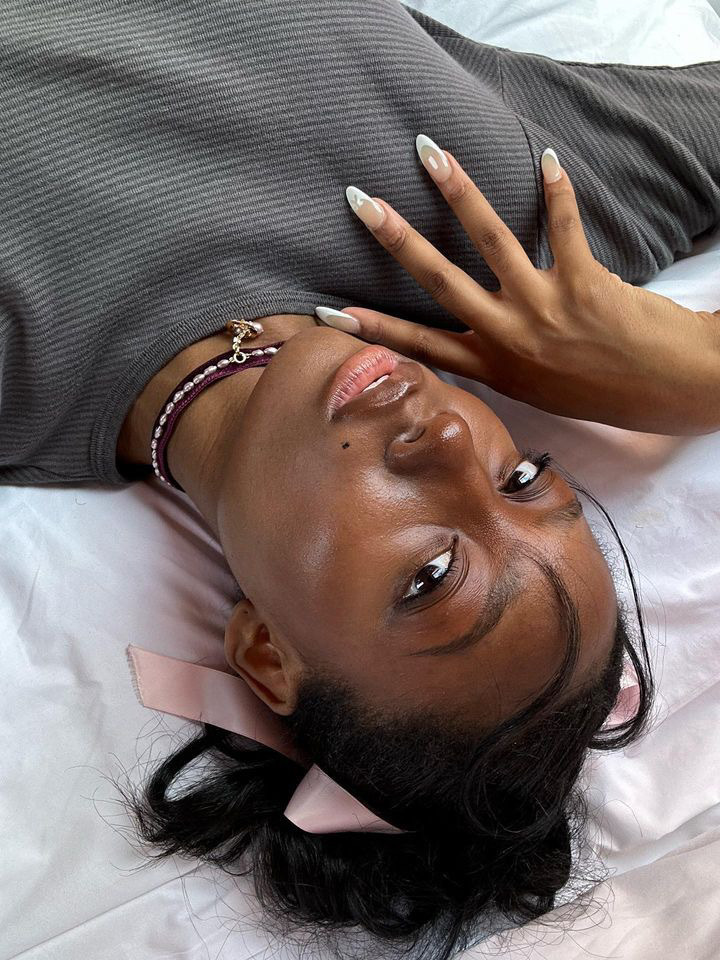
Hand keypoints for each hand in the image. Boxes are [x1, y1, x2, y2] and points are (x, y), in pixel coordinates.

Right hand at [323, 142, 719, 434]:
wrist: (664, 391)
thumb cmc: (596, 389)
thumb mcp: (533, 388)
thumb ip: (498, 361)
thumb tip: (469, 339)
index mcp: (492, 365)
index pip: (420, 344)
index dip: (373, 329)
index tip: (330, 313)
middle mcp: (508, 336)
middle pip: (440, 281)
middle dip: (397, 239)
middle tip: (363, 202)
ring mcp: (543, 309)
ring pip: (490, 243)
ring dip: (458, 193)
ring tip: (431, 155)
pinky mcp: (584, 284)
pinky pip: (565, 228)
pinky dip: (557, 191)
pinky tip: (547, 160)